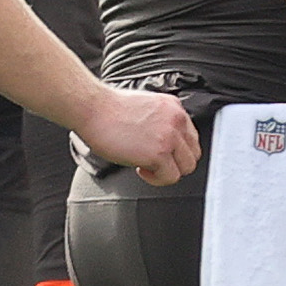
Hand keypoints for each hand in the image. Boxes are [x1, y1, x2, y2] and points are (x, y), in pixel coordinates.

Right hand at [78, 86, 198, 184]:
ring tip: (147, 167)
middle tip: (156, 164)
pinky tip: (140, 169)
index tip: (163, 154)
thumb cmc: (108, 109)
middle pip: (193, 153)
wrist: (92, 108)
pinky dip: (156, 179)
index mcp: (175, 107)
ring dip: (167, 172)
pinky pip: (170, 177)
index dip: (177, 150)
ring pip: (186, 167)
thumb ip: (162, 120)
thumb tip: (163, 140)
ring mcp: (170, 137)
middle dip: (176, 163)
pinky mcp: (159, 153)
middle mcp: (177, 121)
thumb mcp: (146, 106)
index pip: (191, 137)